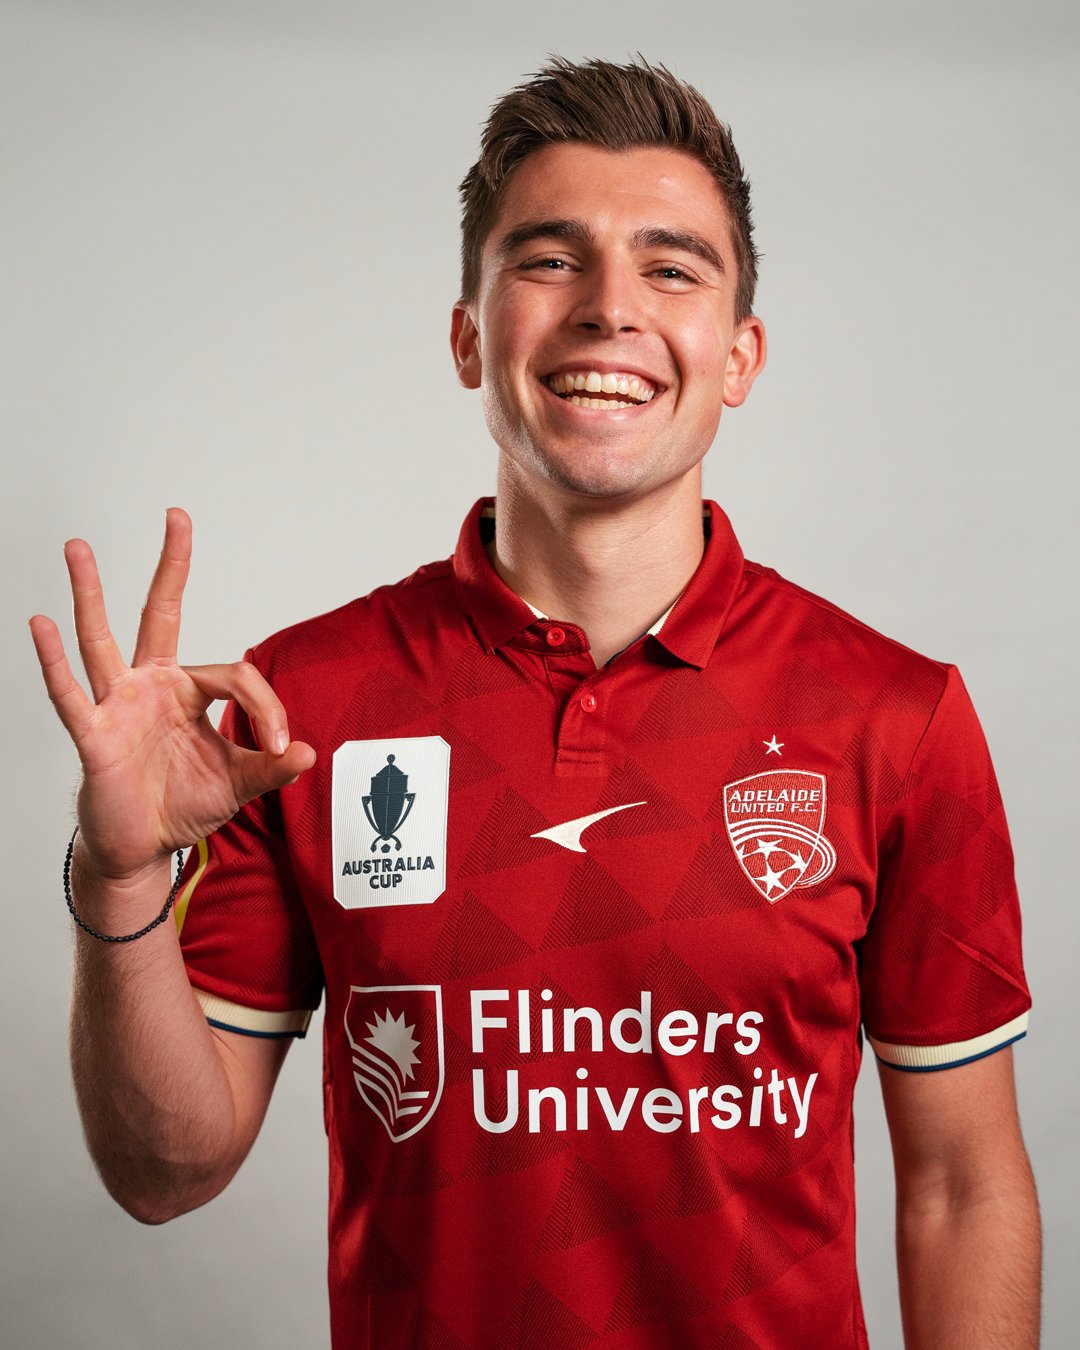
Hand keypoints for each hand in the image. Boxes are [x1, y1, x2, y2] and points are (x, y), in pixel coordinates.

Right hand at [30, 508, 314, 881]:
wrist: (144, 846)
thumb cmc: (183, 804)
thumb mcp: (237, 784)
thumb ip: (270, 767)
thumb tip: (308, 751)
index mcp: (189, 691)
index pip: (236, 676)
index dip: (266, 709)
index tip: (281, 746)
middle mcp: (151, 686)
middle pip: (161, 613)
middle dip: (172, 566)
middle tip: (176, 517)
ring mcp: (119, 705)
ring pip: (102, 639)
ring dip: (91, 593)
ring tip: (78, 547)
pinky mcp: (94, 735)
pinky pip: (71, 695)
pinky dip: (54, 662)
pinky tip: (41, 624)